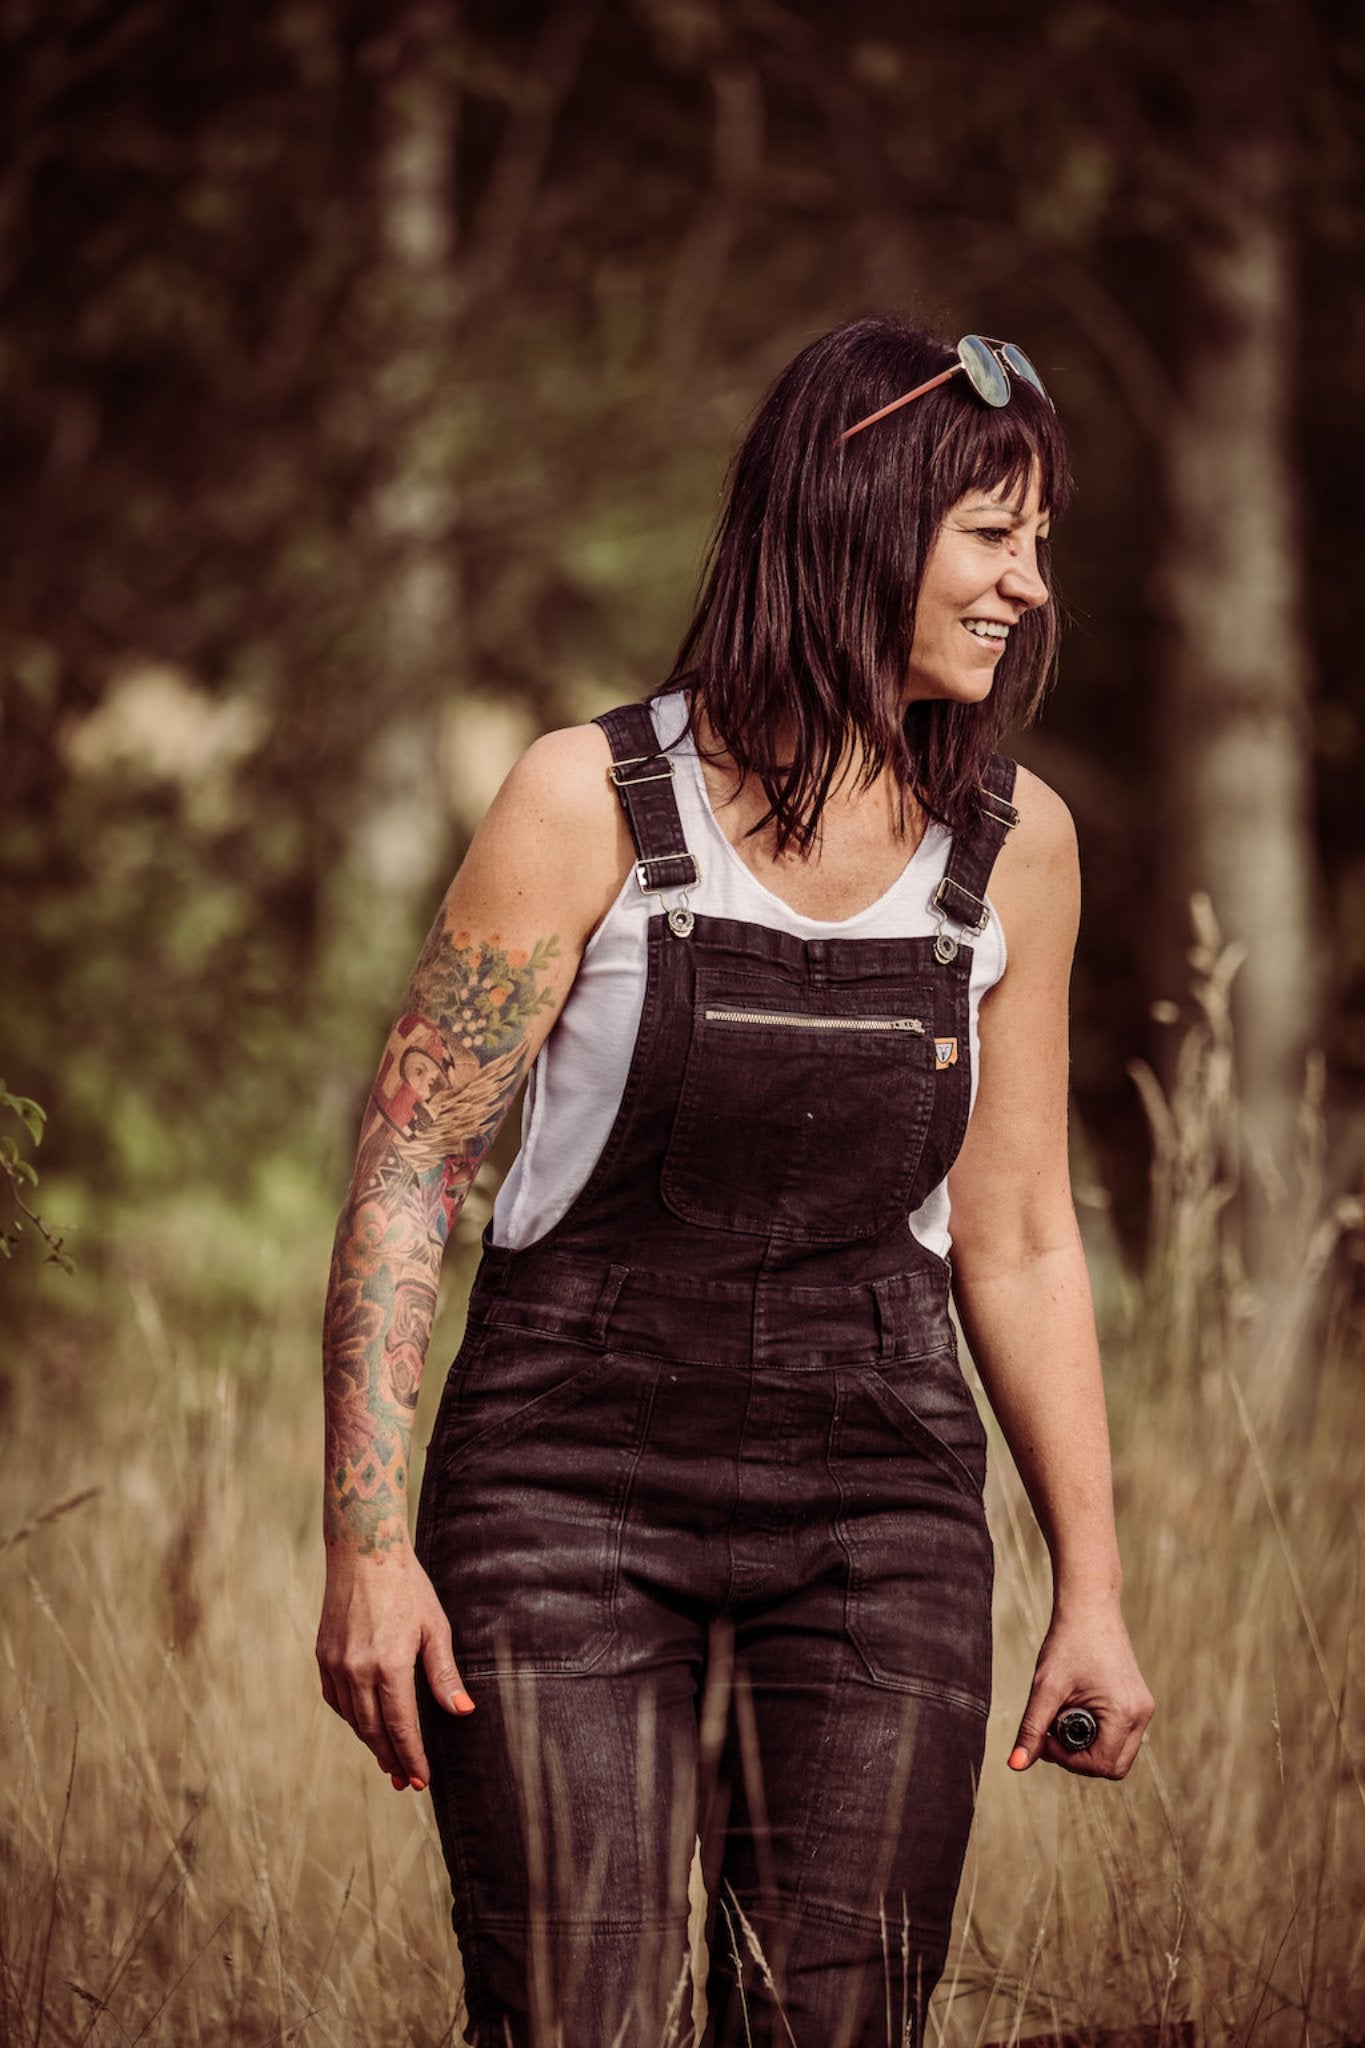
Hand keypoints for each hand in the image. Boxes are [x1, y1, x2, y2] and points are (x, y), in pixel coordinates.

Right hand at [316, 1543, 474, 1790]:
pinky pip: (336, 1700)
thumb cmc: (407, 1586)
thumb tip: (463, 1711)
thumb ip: (444, 1674)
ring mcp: (336, 1664)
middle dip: (392, 1759)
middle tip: (407, 1781)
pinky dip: (352, 1718)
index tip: (421, 1780)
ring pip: (353, 1719)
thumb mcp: (435, 1627)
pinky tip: (366, 1724)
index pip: (401, 1727)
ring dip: (371, 1743)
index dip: (412, 1757)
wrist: (363, 1550)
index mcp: (389, 1665)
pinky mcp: (323, 1655)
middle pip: (373, 1731)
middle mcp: (357, 1670)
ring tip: (390, 1759)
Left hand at [1007, 1603, 1153, 1779]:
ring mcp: (1143, 1709)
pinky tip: (1075, 1711)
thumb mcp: (1046, 1687)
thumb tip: (1015, 1765)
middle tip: (1051, 1732)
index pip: (1100, 1765)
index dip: (1067, 1760)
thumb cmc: (1068, 1642)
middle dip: (1078, 1759)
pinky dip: (1097, 1734)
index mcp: (1124, 1713)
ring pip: (1117, 1754)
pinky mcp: (1138, 1703)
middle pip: (1112, 1767)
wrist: (1089, 1606)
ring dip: (1087, 1748)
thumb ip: (1032, 1728)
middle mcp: (1141, 1715)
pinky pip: (1120, 1736)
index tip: (1045, 1736)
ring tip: (1062, 1717)